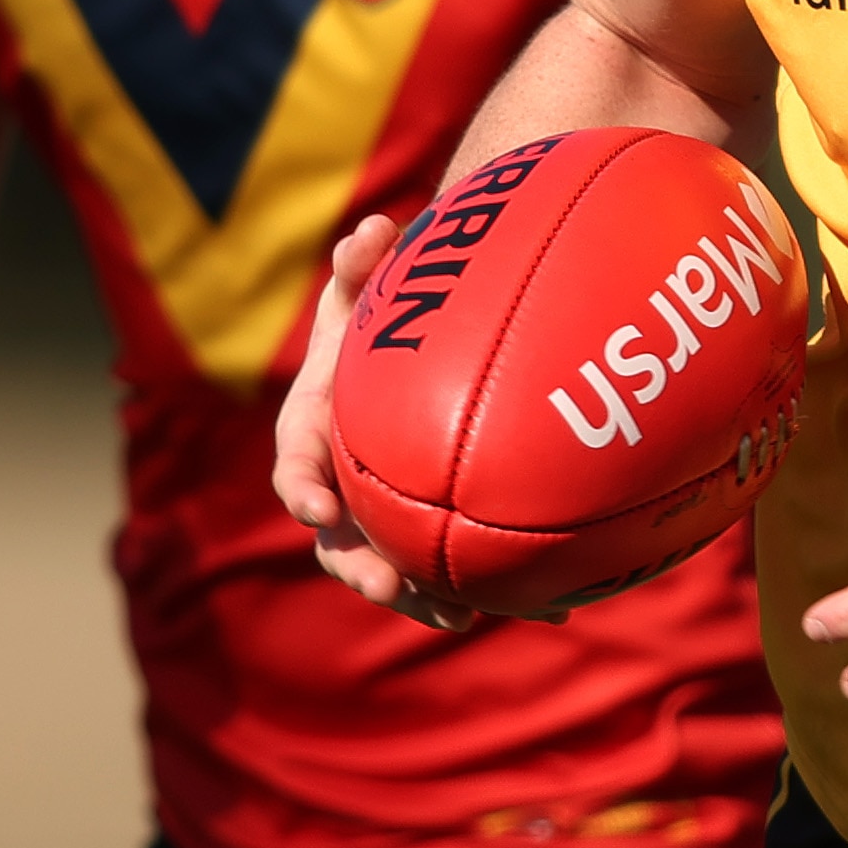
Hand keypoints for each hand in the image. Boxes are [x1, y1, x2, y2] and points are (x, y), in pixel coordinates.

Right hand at [269, 214, 477, 631]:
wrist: (407, 346)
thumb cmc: (374, 313)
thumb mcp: (359, 285)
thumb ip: (359, 262)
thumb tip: (371, 231)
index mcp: (314, 435)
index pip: (297, 471)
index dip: (305, 494)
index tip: (320, 512)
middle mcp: (344, 487)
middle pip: (343, 544)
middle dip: (363, 569)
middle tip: (393, 586)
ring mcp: (385, 514)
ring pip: (400, 569)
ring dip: (426, 598)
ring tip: (464, 615)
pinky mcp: (431, 527)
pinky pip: (458, 567)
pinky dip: (496, 590)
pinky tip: (550, 608)